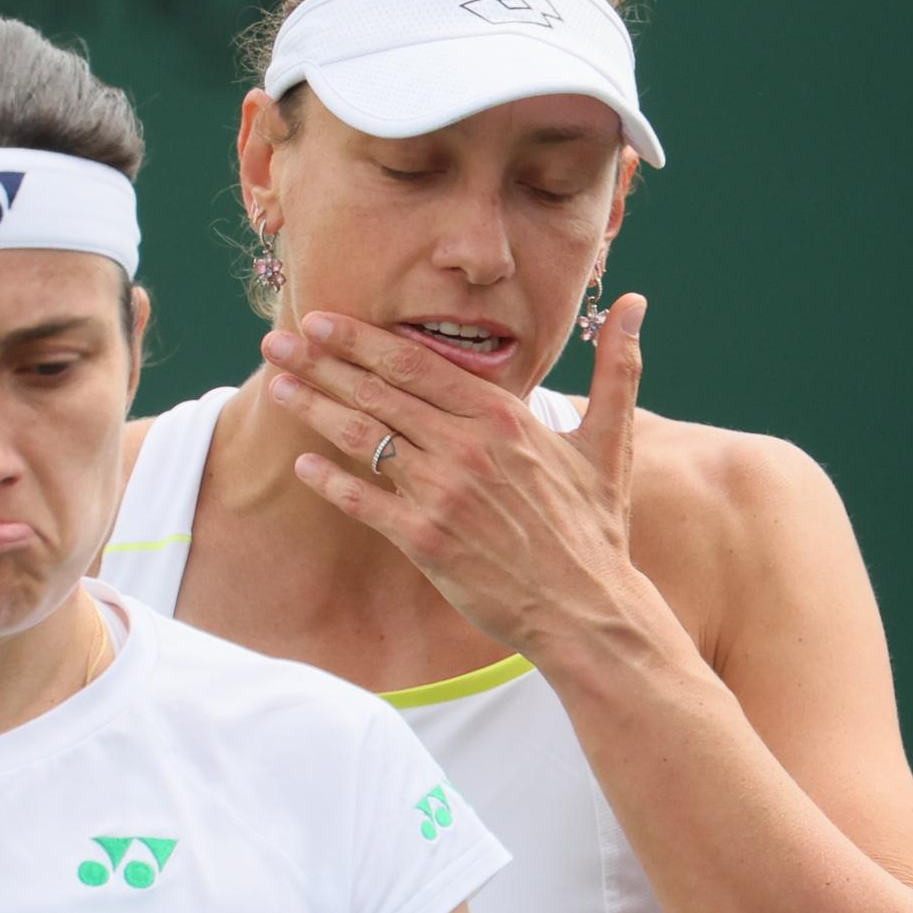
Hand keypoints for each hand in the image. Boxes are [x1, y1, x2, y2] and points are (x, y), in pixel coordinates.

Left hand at [261, 298, 649, 659]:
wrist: (587, 608)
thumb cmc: (595, 526)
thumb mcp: (610, 440)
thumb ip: (617, 368)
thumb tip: (636, 304)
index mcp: (503, 417)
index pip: (417, 364)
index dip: (362, 340)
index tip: (322, 319)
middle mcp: (467, 448)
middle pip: (379, 393)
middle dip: (321, 362)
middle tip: (276, 339)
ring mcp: (444, 494)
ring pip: (364, 439)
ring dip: (314, 409)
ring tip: (277, 385)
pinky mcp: (427, 541)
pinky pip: (366, 503)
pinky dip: (332, 482)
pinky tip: (303, 465)